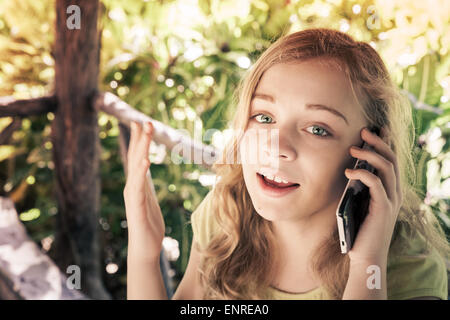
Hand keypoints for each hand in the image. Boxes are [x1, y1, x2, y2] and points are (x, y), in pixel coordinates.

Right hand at [123, 121, 164, 260]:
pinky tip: (145, 161)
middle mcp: (132, 187)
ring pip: (136, 168)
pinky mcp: (136, 207)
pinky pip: (138, 187)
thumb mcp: (148, 200)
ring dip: (141, 149)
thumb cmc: (148, 226)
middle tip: (144, 120)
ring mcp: (133, 196)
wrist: (144, 249)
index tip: (143, 123)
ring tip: (145, 133)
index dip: (140, 141)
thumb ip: (145, 185)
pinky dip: (141, 173)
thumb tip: (145, 172)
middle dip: (141, 139)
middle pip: (136, 158)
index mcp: (137, 185)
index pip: (138, 158)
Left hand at [344, 126, 402, 264]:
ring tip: (354, 147)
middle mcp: (395, 193)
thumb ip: (360, 188)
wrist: (365, 256)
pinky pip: (375, 183)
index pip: (392, 162)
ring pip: (386, 167)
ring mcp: (391, 200)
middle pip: (392, 159)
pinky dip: (362, 173)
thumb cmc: (359, 230)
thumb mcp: (360, 204)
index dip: (386, 144)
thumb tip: (350, 169)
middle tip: (364, 131)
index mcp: (390, 191)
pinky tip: (349, 171)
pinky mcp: (383, 208)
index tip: (377, 129)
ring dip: (370, 154)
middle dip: (379, 142)